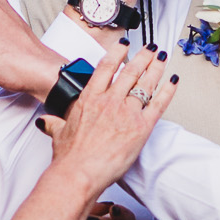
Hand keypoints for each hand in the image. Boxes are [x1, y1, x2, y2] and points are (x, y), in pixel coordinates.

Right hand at [36, 40, 175, 196]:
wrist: (79, 172)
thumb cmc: (71, 157)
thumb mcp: (59, 134)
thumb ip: (55, 123)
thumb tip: (47, 121)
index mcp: (90, 98)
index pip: (106, 67)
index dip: (117, 53)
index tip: (124, 46)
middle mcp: (110, 101)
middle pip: (130, 71)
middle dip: (143, 57)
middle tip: (150, 49)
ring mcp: (127, 112)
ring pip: (145, 83)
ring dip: (156, 68)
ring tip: (162, 58)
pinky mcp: (141, 127)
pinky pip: (159, 103)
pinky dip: (168, 91)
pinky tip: (173, 81)